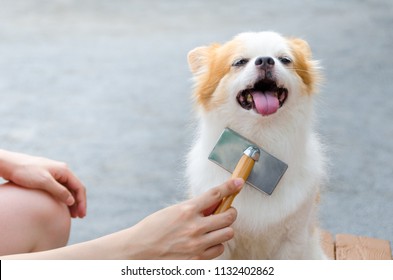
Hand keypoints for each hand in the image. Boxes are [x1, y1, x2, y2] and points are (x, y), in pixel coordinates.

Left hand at [0, 150, 85, 217]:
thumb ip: (59, 191)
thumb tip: (72, 201)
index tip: (81, 214)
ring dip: (72, 202)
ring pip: (68, 190)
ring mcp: (55, 175)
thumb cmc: (25, 171)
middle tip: (79, 217)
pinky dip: (63, 199)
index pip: (79, 187)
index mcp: (64, 171)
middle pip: (75, 189)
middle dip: (79, 203)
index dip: (82, 202)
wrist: (10, 164)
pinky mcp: (48, 179)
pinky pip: (60, 190)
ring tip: (72, 215)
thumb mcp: (43, 182)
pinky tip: (62, 208)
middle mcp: (62, 172)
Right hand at [123, 178, 243, 259]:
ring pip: (228, 233)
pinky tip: (206, 242)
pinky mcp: (198, 259)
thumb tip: (215, 202)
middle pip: (229, 216)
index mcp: (186, 210)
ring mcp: (197, 244)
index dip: (230, 187)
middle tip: (225, 212)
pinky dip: (216, 245)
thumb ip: (194, 207)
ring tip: (213, 229)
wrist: (138, 251)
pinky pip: (219, 249)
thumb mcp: (173, 211)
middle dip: (230, 212)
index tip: (238, 183)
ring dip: (223, 230)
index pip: (215, 194)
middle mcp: (194, 227)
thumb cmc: (153, 229)